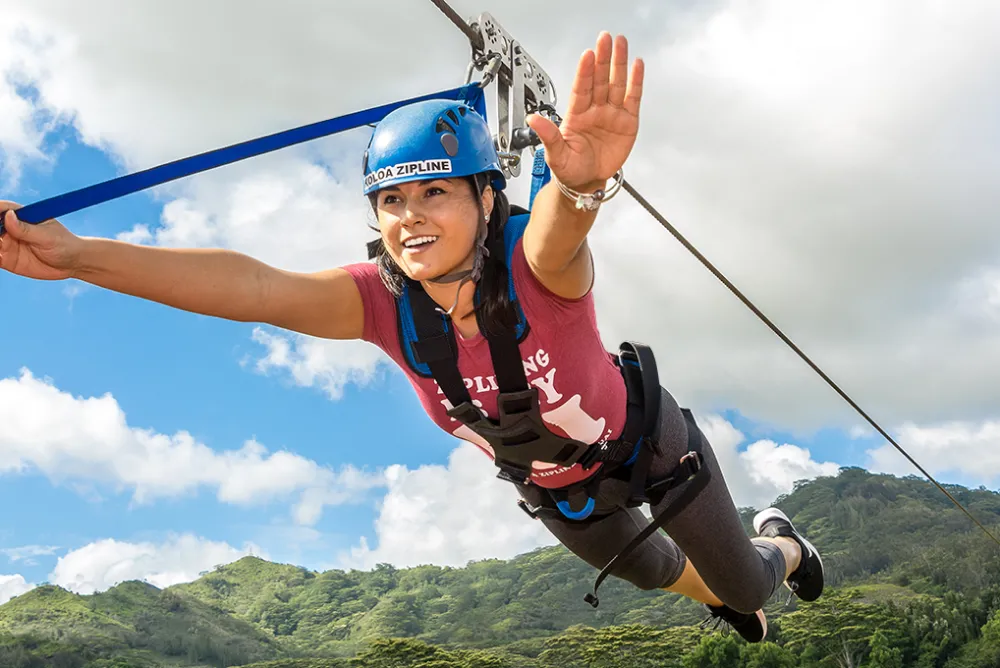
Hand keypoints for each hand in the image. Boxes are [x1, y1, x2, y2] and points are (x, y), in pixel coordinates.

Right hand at [0, 204, 82, 280]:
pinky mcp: (7, 259)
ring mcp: (8, 244)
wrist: (73, 264)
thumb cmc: (64, 244)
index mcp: (21, 216)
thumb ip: (26, 229)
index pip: (1, 209)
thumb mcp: (47, 236)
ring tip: (1, 249)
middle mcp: (11, 228)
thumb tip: (9, 215)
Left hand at [526, 32, 643, 191]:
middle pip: (600, 80)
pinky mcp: (627, 122)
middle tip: (605, 39)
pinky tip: (637, 65)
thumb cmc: (569, 169)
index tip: (587, 55)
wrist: (587, 182)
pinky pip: (632, 98)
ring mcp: (611, 114)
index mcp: (576, 115)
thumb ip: (548, 135)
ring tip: (621, 43)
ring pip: (616, 84)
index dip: (585, 72)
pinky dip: (635, 82)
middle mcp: (594, 110)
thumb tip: (533, 119)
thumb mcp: (556, 154)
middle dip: (603, 59)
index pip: (581, 88)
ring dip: (619, 64)